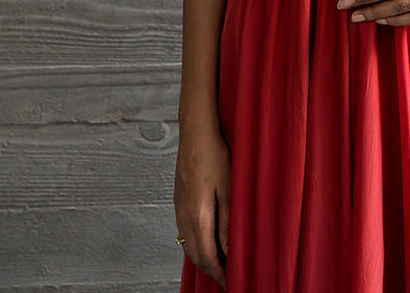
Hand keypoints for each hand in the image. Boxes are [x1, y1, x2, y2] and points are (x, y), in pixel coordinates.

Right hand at [174, 121, 229, 285]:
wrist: (195, 132)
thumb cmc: (215, 154)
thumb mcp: (229, 187)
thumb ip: (228, 220)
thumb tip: (229, 249)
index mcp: (197, 216)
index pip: (206, 256)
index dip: (219, 272)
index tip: (231, 281)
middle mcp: (183, 216)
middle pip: (195, 254)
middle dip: (211, 269)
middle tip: (227, 276)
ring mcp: (179, 208)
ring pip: (188, 244)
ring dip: (203, 257)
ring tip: (221, 262)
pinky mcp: (179, 200)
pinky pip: (186, 231)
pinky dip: (197, 243)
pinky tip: (209, 239)